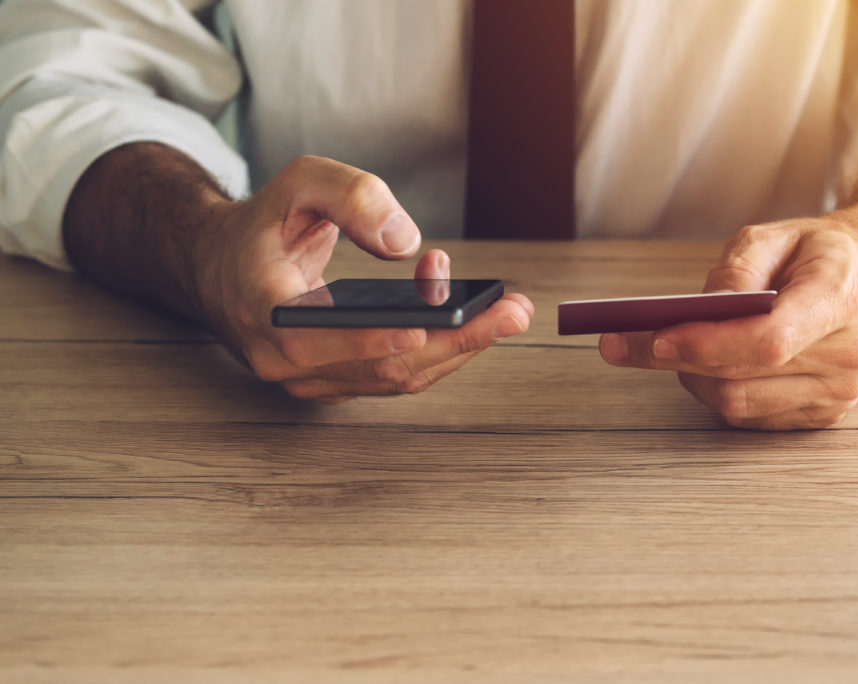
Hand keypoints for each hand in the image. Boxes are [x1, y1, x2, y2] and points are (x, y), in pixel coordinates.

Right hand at [197, 155, 532, 402]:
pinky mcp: (336, 382)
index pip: (314, 340)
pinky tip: (474, 317)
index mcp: (263, 310)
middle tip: (512, 312)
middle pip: (379, 367)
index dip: (369, 340)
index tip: (419, 330)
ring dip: (458, 344)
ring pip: (396, 377)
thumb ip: (351, 196)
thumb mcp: (298, 184)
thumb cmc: (264, 225)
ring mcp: (311, 379)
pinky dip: (439, 345)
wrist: (225, 267)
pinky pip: (396, 375)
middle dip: (454, 339)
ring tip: (509, 311)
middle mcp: (283, 360)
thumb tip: (404, 243)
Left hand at [598, 218, 857, 429]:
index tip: (657, 337)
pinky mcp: (823, 416)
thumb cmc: (816, 256)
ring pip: (738, 401)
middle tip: (619, 342)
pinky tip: (705, 364)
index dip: (708, 343)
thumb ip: (737, 268)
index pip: (768, 339)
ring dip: (691, 376)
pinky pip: (749, 416)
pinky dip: (716, 389)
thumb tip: (699, 309)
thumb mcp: (775, 235)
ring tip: (664, 347)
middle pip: (742, 374)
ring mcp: (840, 392)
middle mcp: (850, 353)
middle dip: (674, 358)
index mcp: (844, 297)